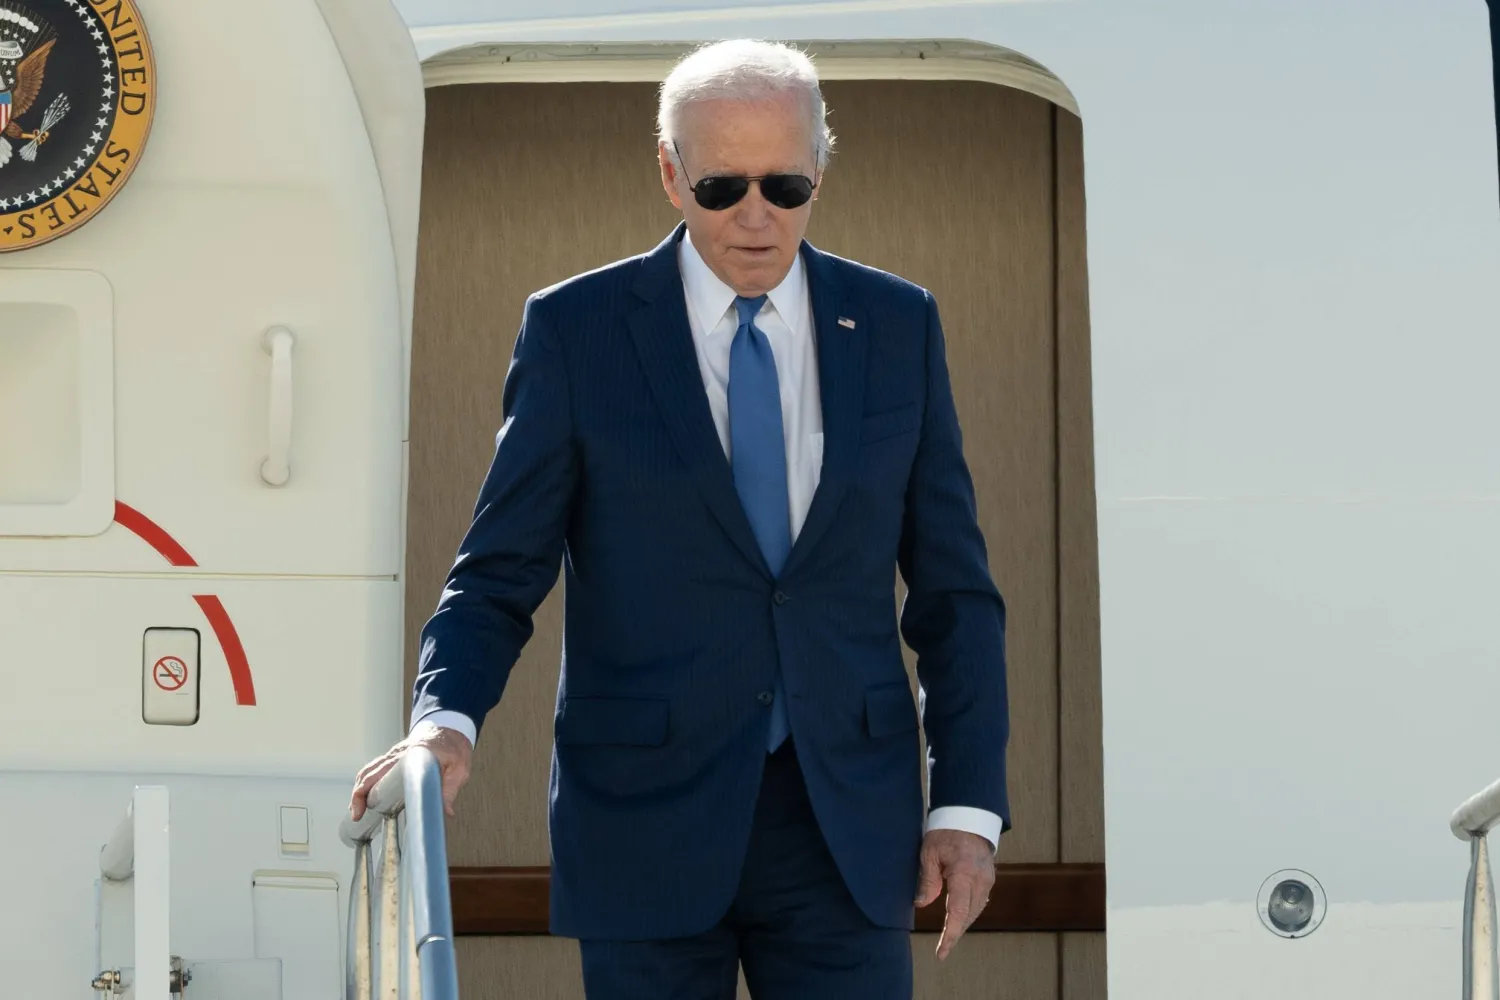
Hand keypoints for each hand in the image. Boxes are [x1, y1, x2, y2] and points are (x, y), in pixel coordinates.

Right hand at [349, 722, 473, 820]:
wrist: (450, 728)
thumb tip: (445, 812)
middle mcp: (398, 754)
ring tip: (357, 811)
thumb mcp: (459, 769)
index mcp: (412, 755)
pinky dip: (364, 783)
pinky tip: (365, 798)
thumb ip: (450, 790)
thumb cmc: (454, 746)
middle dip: (359, 794)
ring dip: (359, 789)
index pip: (384, 772)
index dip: (369, 789)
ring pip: (368, 771)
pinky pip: (373, 769)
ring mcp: (393, 755)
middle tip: (357, 815)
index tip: (364, 806)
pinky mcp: (392, 758)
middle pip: (369, 772)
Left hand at [914, 829, 995, 960]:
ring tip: (949, 937)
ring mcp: (988, 880)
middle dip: (956, 933)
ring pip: (975, 910)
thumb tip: (921, 904)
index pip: (958, 912)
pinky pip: (979, 901)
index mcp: (964, 874)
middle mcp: (980, 880)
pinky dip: (968, 912)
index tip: (942, 952)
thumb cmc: (945, 832)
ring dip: (963, 923)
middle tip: (942, 949)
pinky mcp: (989, 878)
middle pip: (968, 916)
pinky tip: (959, 918)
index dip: (950, 935)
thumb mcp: (929, 853)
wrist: (968, 816)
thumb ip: (927, 880)